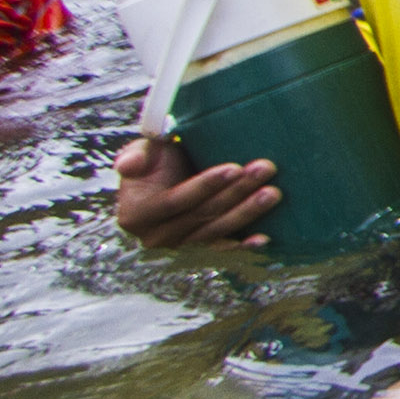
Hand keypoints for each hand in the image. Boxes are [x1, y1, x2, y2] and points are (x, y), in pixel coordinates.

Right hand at [115, 134, 279, 248]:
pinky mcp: (201, 247)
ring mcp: (181, 244)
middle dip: (236, 192)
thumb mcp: (141, 151)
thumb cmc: (156, 160)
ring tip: (273, 192)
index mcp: (136, 215)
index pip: (175, 201)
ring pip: (218, 229)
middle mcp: (156, 236)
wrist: (166, 177)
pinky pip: (224, 246)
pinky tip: (265, 238)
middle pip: (202, 214)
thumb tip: (126, 166)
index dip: (204, 186)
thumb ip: (134, 156)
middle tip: (265, 169)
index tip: (233, 168)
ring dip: (248, 212)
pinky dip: (244, 244)